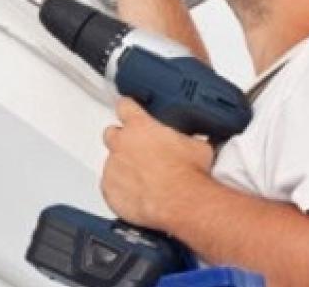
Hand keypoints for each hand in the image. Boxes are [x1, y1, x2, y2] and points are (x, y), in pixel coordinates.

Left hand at [100, 98, 214, 229]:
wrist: (182, 201)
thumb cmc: (188, 174)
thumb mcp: (198, 147)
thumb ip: (188, 140)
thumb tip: (199, 142)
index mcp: (141, 127)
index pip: (125, 106)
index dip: (127, 108)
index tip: (128, 110)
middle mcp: (122, 144)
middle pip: (111, 133)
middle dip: (121, 139)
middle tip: (138, 149)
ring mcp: (113, 168)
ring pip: (111, 163)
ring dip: (123, 168)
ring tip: (144, 178)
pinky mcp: (110, 191)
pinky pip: (109, 187)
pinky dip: (120, 190)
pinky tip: (137, 194)